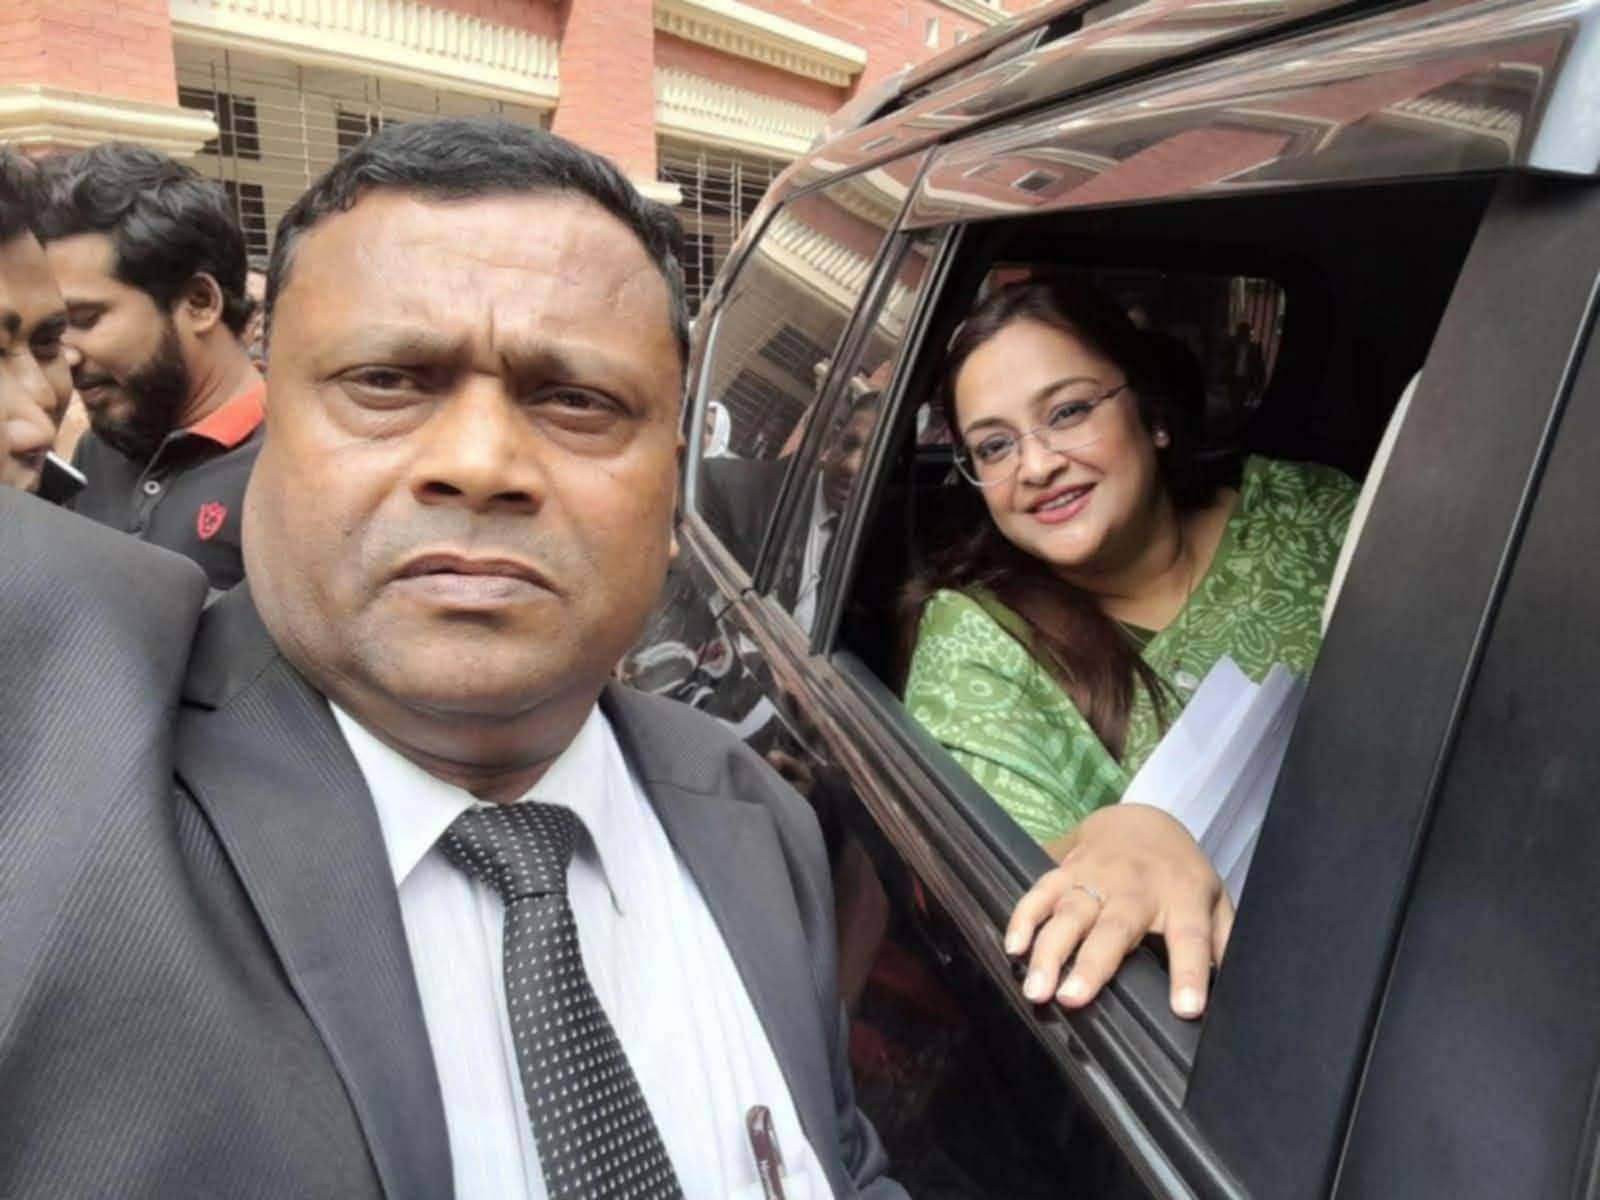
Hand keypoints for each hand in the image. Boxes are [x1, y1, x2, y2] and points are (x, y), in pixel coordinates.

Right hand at [1004, 804, 1233, 1019]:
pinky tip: (1014, 946)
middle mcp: (1137, 886)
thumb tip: (1236, 991)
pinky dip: (1024, 916)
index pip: (1191, 937)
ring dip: (1050, 949)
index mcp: (1183, 897)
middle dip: (1093, 963)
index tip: (1185, 1009)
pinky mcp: (1067, 868)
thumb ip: (1224, 942)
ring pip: (1071, 911)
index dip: (1189, 972)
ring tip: (1037, 988)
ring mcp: (1097, 875)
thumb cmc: (1181, 872)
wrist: (1142, 818)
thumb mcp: (1215, 900)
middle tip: (1073, 999)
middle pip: (1115, 926)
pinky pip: (1041, 891)